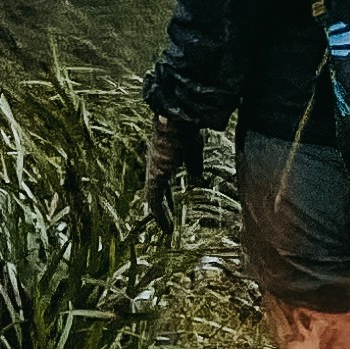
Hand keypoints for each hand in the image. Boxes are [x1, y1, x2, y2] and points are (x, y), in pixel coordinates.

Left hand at [143, 111, 204, 230]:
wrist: (177, 121)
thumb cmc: (187, 129)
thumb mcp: (193, 148)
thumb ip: (193, 163)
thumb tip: (196, 176)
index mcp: (164, 156)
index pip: (164, 178)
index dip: (168, 191)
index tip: (172, 201)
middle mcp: (156, 164)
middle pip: (158, 189)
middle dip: (163, 203)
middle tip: (167, 216)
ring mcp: (154, 171)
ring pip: (154, 198)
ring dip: (161, 214)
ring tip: (167, 227)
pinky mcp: (154, 177)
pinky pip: (155, 201)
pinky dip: (160, 215)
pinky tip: (166, 226)